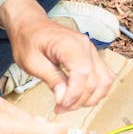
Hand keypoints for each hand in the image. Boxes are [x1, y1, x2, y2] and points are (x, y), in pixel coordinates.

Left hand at [0, 0, 114, 112]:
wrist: (30, 25)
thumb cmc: (28, 40)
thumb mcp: (32, 62)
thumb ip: (51, 79)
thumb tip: (64, 98)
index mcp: (69, 44)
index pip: (82, 74)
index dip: (74, 95)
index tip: (61, 105)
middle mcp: (85, 45)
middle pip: (95, 80)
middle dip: (79, 100)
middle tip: (60, 108)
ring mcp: (91, 50)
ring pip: (104, 80)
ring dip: (90, 98)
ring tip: (70, 104)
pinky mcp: (91, 56)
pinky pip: (104, 76)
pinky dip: (96, 90)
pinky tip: (80, 97)